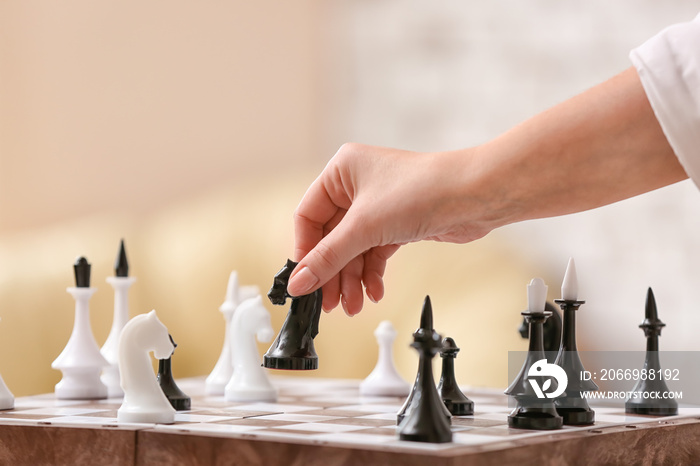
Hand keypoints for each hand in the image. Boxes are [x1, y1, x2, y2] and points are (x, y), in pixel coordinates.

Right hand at [286, 143, 497, 314]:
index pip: (308, 216)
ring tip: (353, 305)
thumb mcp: (365, 227)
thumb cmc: (423, 190)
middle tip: (329, 302)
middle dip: (332, 272)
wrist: (474, 196)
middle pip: (331, 237)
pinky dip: (372, 273)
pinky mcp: (397, 223)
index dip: (306, 251)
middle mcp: (357, 186)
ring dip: (352, 278)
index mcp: (341, 171)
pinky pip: (374, 252)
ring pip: (353, 249)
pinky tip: (373, 291)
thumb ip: (328, 257)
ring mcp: (378, 206)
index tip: (304, 281)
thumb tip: (299, 282)